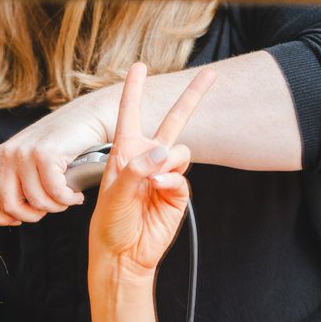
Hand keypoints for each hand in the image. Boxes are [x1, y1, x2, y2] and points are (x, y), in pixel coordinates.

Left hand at [0, 98, 110, 224]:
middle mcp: (7, 154)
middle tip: (50, 208)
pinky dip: (69, 199)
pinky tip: (76, 194)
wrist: (89, 116)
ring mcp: (25, 153)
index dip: (2, 218)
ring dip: (56, 206)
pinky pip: (55, 193)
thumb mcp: (29, 163)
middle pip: (9, 205)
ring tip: (67, 197)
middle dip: (32, 216)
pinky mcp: (45, 154)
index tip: (21, 219)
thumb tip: (7, 216)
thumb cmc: (62, 146)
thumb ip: (13, 184)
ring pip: (36, 201)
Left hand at [89, 63, 215, 275]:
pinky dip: (171, 181)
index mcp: (125, 152)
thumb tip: (166, 151)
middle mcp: (147, 159)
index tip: (140, 67)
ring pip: (180, 151)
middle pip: (174, 121)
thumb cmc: (110, 223)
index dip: (134, 89)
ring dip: (169, 161)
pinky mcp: (177, 193)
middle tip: (210, 74)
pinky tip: (158, 190)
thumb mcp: (115, 193)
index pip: (129, 114)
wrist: (123, 254)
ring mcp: (165, 175)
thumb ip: (138, 168)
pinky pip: (181, 177)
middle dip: (192, 97)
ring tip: (151, 183)